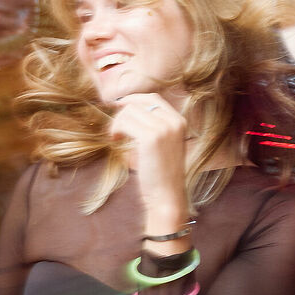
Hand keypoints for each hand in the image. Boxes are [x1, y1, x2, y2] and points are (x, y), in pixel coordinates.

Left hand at [108, 93, 190, 229]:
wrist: (167, 195)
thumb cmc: (162, 174)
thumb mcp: (164, 145)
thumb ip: (154, 126)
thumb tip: (129, 107)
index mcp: (180, 121)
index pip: (154, 98)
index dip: (134, 99)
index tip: (119, 107)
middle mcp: (174, 121)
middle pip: (139, 102)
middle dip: (122, 112)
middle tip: (114, 128)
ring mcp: (164, 128)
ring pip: (130, 111)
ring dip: (117, 122)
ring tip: (115, 137)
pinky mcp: (151, 138)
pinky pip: (125, 122)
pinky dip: (115, 129)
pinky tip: (115, 140)